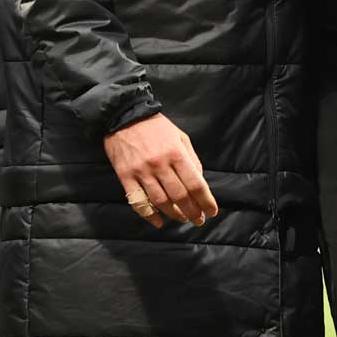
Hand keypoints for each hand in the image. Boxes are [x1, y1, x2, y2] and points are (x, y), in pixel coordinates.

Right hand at [103, 113, 217, 227]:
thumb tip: (200, 180)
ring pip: (161, 202)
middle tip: (199, 220)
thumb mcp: (180, 136)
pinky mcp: (125, 177)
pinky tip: (159, 222)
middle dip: (193, 212)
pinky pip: (138, 202)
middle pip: (180, 196)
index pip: (195, 184)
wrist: (124, 115)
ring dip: (175, 214)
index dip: (206, 201)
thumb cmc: (156, 126)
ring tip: (183, 219)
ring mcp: (141, 172)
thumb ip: (191, 158)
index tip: (211, 211)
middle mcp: (159, 164)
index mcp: (176, 153)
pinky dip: (149, 215)